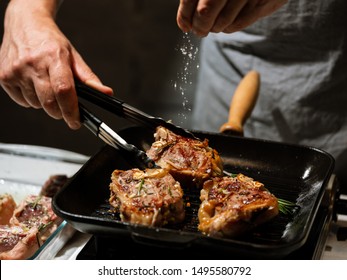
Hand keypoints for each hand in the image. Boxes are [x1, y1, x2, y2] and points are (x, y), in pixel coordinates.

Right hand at [0, 0, 112, 128]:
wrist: (25, 24)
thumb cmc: (50, 41)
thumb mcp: (73, 57)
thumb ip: (89, 78)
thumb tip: (105, 93)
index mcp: (54, 58)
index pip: (64, 91)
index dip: (71, 111)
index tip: (76, 121)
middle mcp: (33, 64)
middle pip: (49, 103)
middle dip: (60, 112)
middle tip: (64, 108)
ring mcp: (16, 70)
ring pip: (35, 104)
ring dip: (45, 104)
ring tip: (46, 86)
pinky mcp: (4, 76)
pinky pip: (22, 101)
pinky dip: (30, 99)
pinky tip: (33, 85)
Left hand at [177, 0, 287, 36]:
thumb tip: (184, 23)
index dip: (185, 14)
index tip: (185, 25)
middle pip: (205, 12)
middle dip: (199, 26)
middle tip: (199, 31)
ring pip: (221, 21)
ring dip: (214, 28)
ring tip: (214, 26)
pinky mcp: (263, 2)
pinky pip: (238, 24)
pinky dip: (229, 28)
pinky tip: (226, 24)